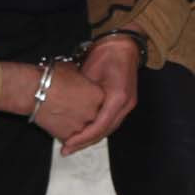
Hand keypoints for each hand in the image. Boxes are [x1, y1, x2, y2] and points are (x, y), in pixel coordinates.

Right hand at [30, 65, 107, 150]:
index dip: (90, 99)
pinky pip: (69, 136)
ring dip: (74, 122)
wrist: (33, 90)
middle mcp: (93, 113)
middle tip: (72, 105)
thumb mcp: (73, 71)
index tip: (85, 98)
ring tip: (62, 112)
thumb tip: (81, 81)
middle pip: (93, 116)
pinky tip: (57, 120)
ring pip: (81, 128)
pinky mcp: (67, 136)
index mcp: (98, 96)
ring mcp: (81, 126)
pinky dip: (64, 131)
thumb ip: (83, 80)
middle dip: (83, 112)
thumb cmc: (50, 79)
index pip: (101, 101)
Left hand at [56, 35, 140, 153]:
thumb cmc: (106, 53)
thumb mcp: (89, 72)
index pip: (99, 126)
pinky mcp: (125, 103)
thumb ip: (82, 94)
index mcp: (118, 97)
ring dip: (92, 137)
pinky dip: (97, 128)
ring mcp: (128, 105)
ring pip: (108, 128)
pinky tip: (85, 132)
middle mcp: (126, 105)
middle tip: (67, 149)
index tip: (68, 145)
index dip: (82, 138)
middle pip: (105, 131)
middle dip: (85, 142)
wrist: (123, 44)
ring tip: (73, 144)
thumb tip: (68, 112)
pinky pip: (110, 121)